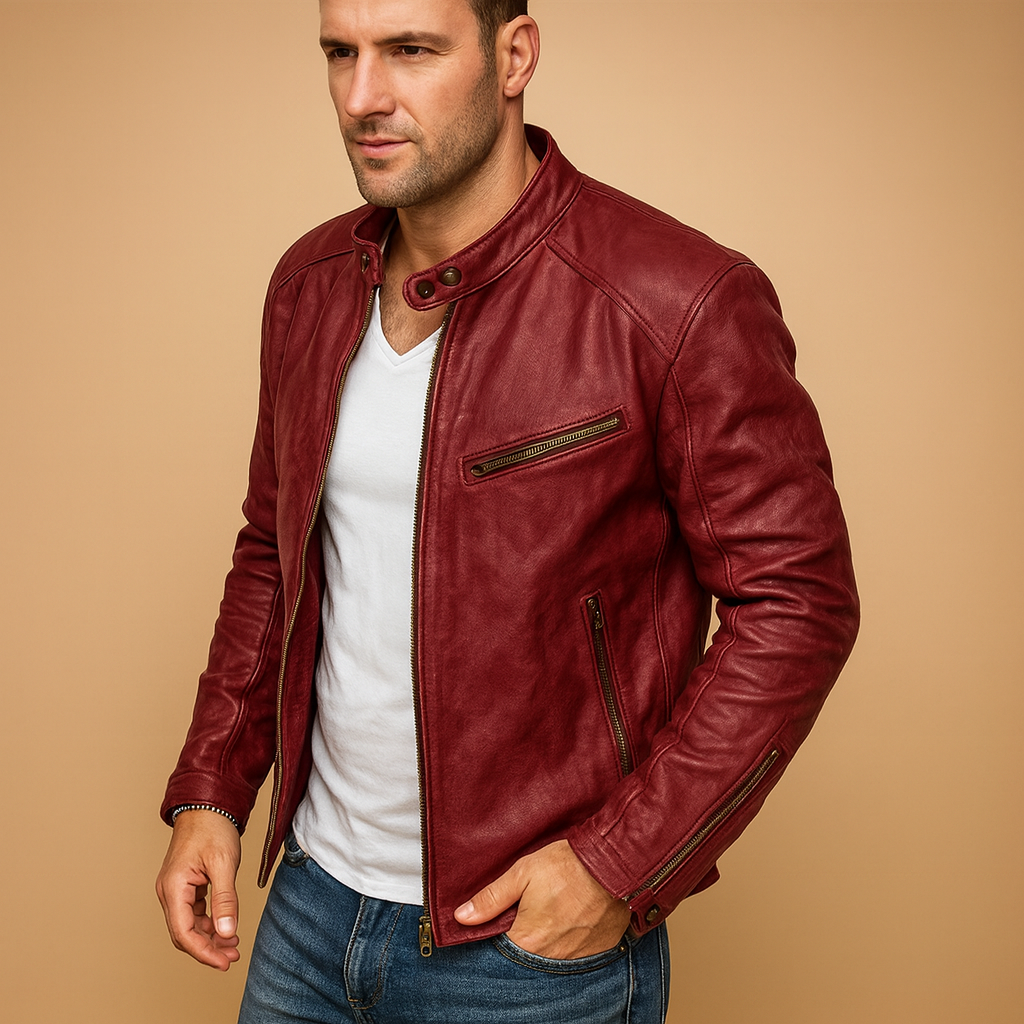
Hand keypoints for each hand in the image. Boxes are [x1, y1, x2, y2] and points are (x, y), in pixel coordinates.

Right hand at [155, 809, 241, 970]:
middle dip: (207, 948)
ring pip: (188, 925)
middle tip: (232, 956)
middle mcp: (169, 891)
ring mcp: (175, 889)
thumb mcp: (224, 864)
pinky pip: (192, 912)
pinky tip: (225, 926)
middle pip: (183, 933)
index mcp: (174, 887)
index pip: (183, 933)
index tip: (224, 962)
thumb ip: (225, 899)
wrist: (207, 806)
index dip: (204, 952)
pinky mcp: (184, 885)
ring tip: (233, 944)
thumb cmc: (214, 829)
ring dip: (209, 936)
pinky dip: (208, 922)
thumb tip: (227, 932)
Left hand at [454, 839, 631, 959]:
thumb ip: (491, 898)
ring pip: (554, 955)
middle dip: (528, 936)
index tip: (507, 917)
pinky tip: (574, 920)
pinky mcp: (599, 950)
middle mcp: (552, 957)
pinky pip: (579, 954)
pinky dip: (574, 941)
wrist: (613, 863)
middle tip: (536, 911)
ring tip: (555, 913)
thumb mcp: (522, 873)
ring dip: (550, 940)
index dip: (502, 932)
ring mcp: (578, 957)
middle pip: (529, 954)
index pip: (503, 948)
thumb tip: (462, 917)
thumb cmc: (567, 865)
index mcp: (529, 940)